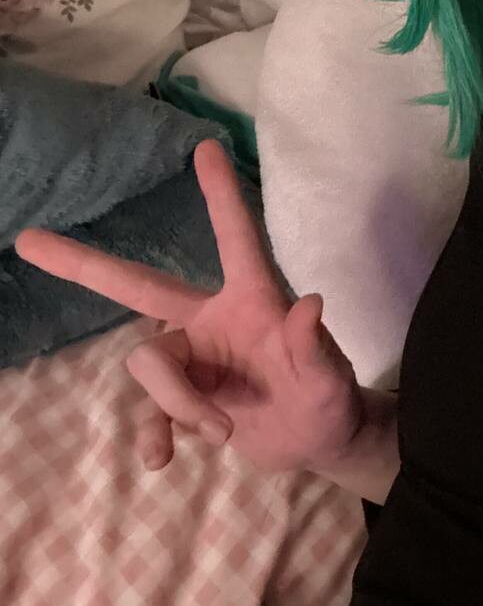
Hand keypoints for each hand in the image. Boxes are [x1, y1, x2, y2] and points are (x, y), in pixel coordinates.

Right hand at [13, 139, 362, 475]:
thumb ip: (315, 347)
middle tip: (29, 240)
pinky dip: (154, 434)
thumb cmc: (328, 399)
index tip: (207, 146)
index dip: (221, 195)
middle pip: (140, 286)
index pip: (237, 239)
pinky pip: (147, 411)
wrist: (315, 443)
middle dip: (85, 264)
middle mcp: (211, 320)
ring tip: (224, 431)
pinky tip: (163, 459)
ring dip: (178, 404)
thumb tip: (310, 304)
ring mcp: (191, 359)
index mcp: (253, 300)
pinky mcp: (181, 398)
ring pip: (149, 365)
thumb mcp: (330, 380)